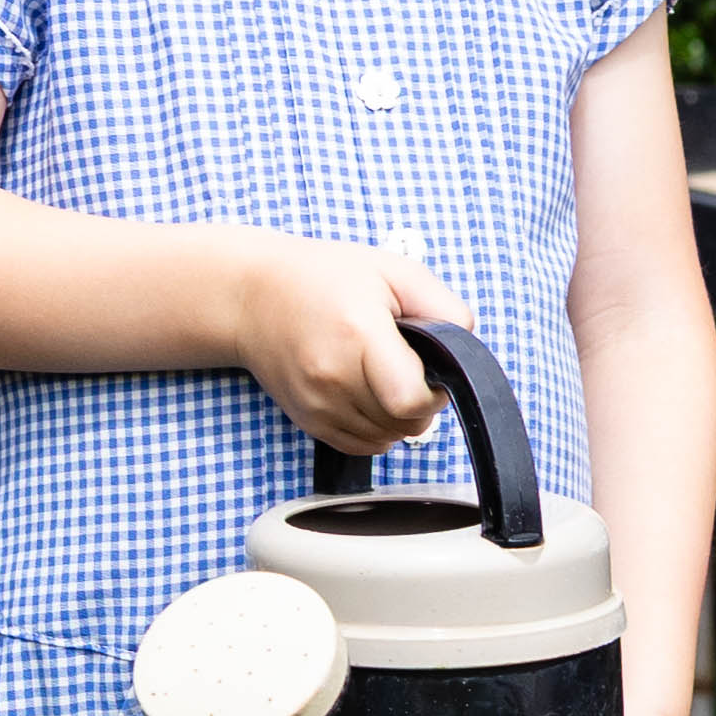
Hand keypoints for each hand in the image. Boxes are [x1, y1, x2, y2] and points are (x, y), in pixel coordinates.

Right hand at [228, 231, 476, 460]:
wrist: (251, 296)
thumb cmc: (321, 278)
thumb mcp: (392, 270)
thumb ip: (443, 306)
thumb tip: (464, 347)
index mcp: (358, 336)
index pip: (411, 401)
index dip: (434, 393)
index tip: (428, 370)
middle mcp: (332, 377)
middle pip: (404, 424)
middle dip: (419, 402)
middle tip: (406, 366)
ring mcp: (316, 404)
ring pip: (386, 439)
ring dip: (397, 418)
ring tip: (383, 377)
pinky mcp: (307, 420)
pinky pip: (361, 446)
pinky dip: (375, 429)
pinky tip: (367, 396)